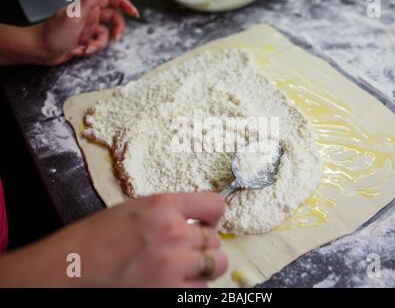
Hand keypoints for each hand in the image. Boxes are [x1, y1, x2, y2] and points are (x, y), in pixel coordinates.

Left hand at [0, 0, 138, 66]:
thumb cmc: (53, 33)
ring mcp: (87, 28)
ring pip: (106, 35)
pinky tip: (80, 51)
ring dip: (99, 44)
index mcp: (87, 6)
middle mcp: (89, 15)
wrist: (39, 50)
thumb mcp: (73, 16)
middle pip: (113, 18)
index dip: (124, 4)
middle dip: (117, 29)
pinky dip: (91, 49)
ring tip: (86, 48)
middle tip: (117, 38)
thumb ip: (89, 1)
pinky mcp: (84, 40)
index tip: (134, 14)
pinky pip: (97, 44)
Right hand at [0, 193, 226, 286]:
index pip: (215, 205)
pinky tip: (175, 282)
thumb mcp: (137, 208)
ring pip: (216, 264)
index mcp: (164, 206)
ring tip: (183, 267)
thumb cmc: (99, 235)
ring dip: (204, 266)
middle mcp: (174, 234)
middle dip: (203, 244)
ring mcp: (174, 266)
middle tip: (185, 248)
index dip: (213, 214)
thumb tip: (199, 220)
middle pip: (216, 239)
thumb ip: (171, 211)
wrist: (73, 267)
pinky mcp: (171, 293)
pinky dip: (193, 286)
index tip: (208, 221)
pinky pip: (202, 289)